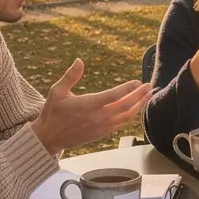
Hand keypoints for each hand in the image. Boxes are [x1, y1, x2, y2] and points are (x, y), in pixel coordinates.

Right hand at [32, 60, 151, 153]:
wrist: (48, 138)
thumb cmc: (52, 113)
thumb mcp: (56, 91)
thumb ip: (70, 76)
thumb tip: (79, 60)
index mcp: (87, 105)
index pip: (113, 96)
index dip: (127, 89)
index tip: (137, 82)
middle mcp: (97, 117)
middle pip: (124, 106)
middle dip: (139, 96)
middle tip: (149, 86)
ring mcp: (100, 127)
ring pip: (125, 117)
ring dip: (138, 106)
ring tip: (148, 96)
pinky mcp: (101, 134)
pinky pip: (120, 125)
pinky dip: (130, 116)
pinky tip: (135, 109)